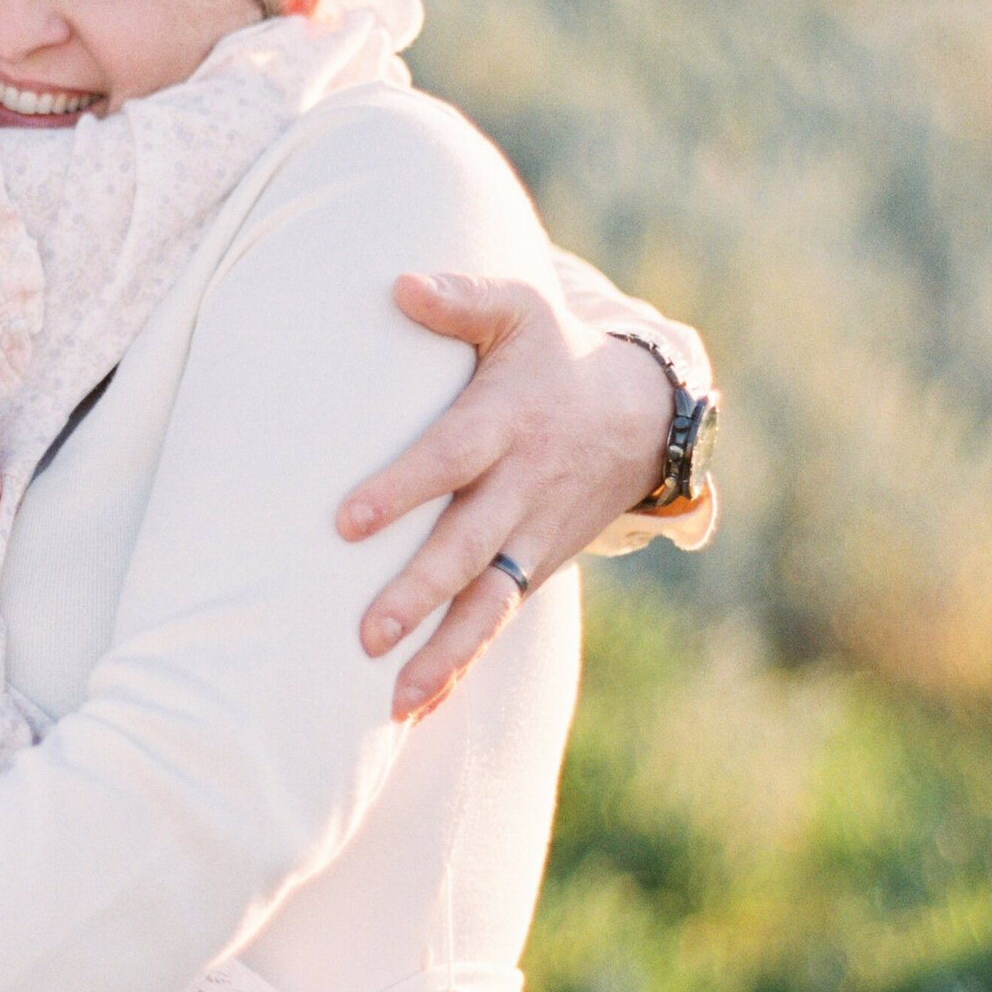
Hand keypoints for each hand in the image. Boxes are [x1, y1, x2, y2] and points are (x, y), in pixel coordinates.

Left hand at [339, 271, 675, 721]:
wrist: (646, 411)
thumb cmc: (552, 353)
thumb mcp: (520, 310)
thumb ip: (462, 298)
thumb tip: (399, 284)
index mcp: (509, 421)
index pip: (450, 457)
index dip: (402, 489)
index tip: (346, 522)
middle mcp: (523, 487)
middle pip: (468, 547)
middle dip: (420, 593)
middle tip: (366, 633)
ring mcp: (534, 534)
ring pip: (489, 602)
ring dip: (444, 653)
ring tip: (392, 699)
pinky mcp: (537, 564)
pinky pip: (498, 621)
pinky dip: (462, 666)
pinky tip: (416, 707)